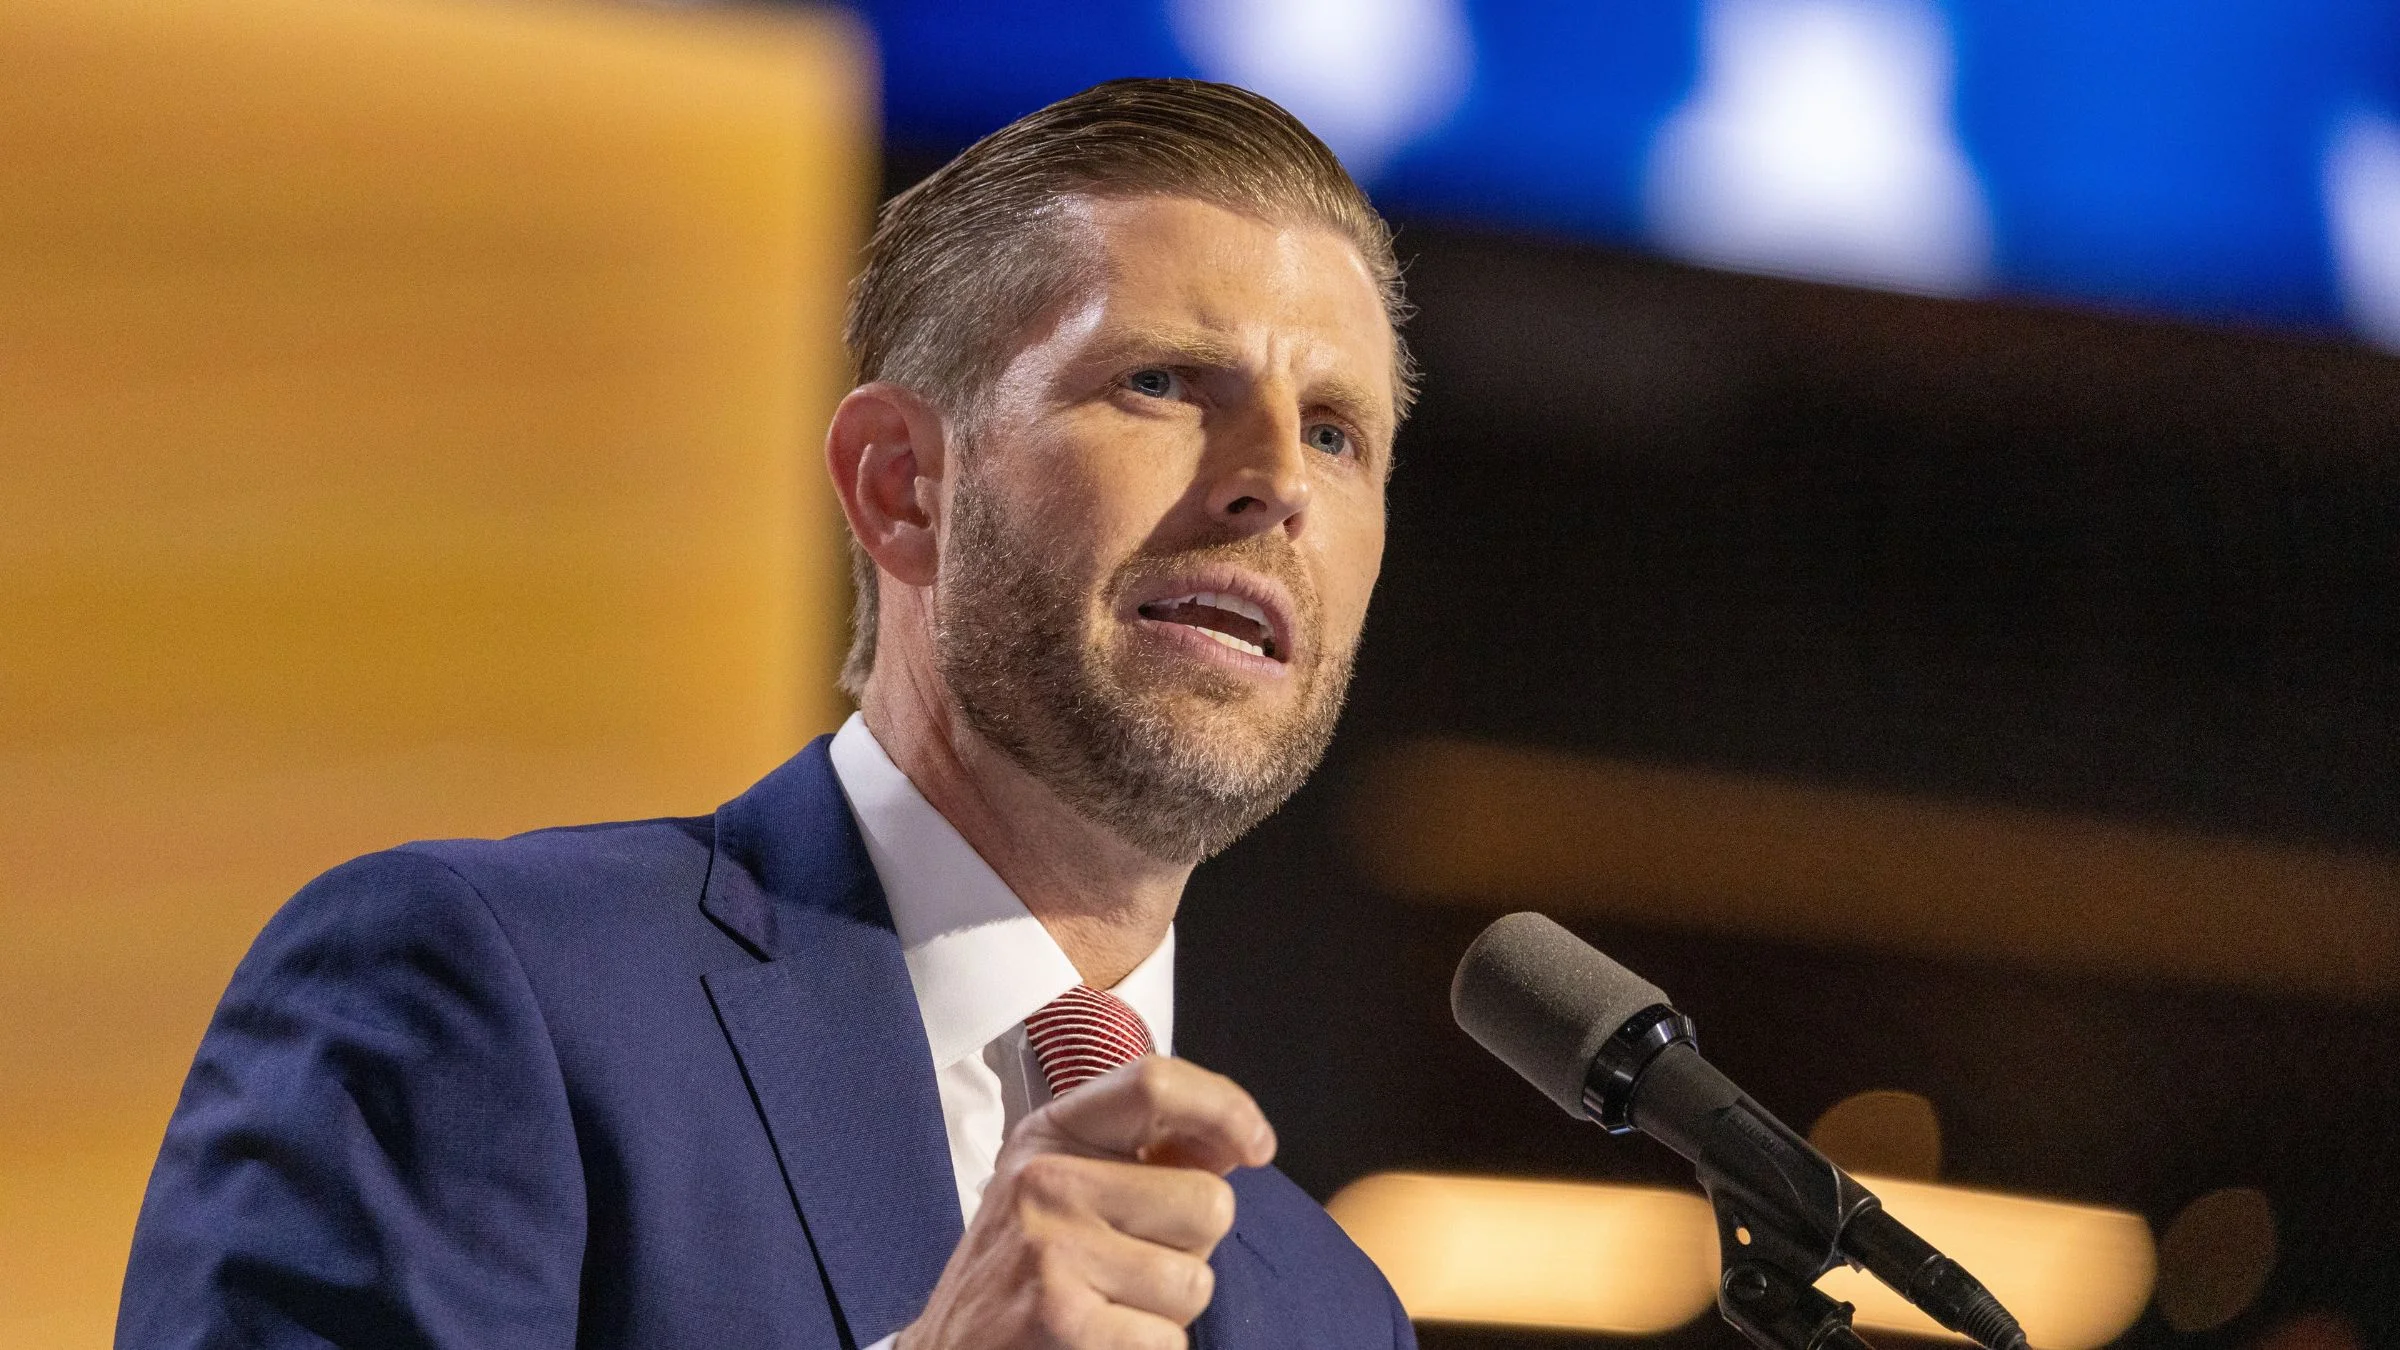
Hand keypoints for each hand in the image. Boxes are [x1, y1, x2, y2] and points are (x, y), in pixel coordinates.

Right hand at [896, 1056, 1277, 1349]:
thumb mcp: (1067, 1188)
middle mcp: (1044, 1180)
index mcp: (1051, 1136)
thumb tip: (1239, 1140)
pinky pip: (1169, 1341)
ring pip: (1195, 1281)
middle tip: (1131, 1264)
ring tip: (1110, 1306)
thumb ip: (1150, 1156)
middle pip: (1207, 1201)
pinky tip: (1098, 1343)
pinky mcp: (1062, 1319)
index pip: (1156, 1082)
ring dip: (1168, 1310)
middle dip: (1192, 1248)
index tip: (1256, 1148)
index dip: (1227, 1108)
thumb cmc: (1026, 1274)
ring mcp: (1051, 1249)